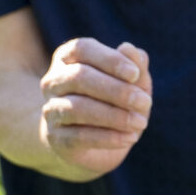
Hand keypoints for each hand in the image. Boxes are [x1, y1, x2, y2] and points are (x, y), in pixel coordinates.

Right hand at [36, 38, 150, 178]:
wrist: (92, 145)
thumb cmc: (114, 103)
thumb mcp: (131, 84)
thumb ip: (134, 66)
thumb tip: (130, 49)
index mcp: (68, 58)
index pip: (82, 49)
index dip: (109, 59)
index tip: (135, 74)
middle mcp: (53, 81)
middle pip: (79, 77)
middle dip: (116, 90)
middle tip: (144, 102)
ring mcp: (51, 110)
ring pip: (77, 107)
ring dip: (114, 115)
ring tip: (140, 122)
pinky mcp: (55, 138)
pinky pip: (80, 136)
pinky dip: (108, 137)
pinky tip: (130, 137)